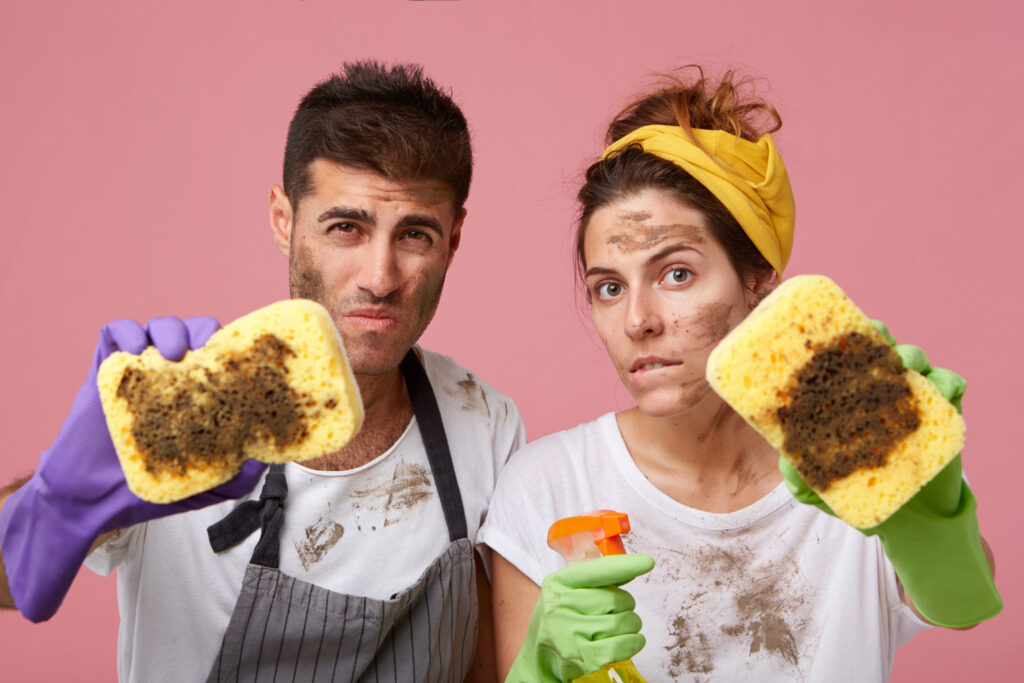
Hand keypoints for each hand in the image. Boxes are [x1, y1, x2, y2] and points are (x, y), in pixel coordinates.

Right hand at [0, 316, 266, 621]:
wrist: (97, 501)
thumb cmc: (153, 489)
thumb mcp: (210, 486)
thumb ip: (242, 475)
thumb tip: (268, 456)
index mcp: (199, 394)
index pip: (222, 355)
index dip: (233, 347)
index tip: (239, 356)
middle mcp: (172, 375)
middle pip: (194, 333)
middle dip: (203, 332)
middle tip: (204, 349)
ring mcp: (139, 370)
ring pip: (158, 328)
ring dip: (169, 330)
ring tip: (173, 352)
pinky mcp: (106, 370)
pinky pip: (114, 333)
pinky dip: (126, 331)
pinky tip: (134, 348)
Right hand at [506, 554, 653, 682]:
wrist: (540, 657)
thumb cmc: (559, 620)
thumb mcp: (566, 592)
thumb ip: (595, 580)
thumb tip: (630, 569)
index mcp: (557, 584)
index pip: (597, 571)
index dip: (625, 566)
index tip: (646, 563)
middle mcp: (559, 606)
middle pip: (616, 599)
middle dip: (626, 605)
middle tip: (619, 611)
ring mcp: (569, 633)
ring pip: (623, 622)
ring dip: (632, 624)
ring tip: (622, 627)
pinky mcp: (583, 658)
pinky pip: (623, 644)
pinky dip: (634, 642)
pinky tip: (631, 640)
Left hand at [779, 320, 1000, 627]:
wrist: (907, 512)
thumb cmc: (852, 486)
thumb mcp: (818, 484)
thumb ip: (799, 475)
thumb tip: (789, 471)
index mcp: (843, 391)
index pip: (838, 356)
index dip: (836, 341)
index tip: (834, 339)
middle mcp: (876, 384)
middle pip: (878, 346)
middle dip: (877, 338)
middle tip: (876, 346)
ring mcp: (911, 392)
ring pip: (914, 358)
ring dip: (911, 356)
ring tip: (906, 368)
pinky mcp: (943, 408)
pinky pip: (950, 383)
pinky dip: (947, 382)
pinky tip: (944, 390)